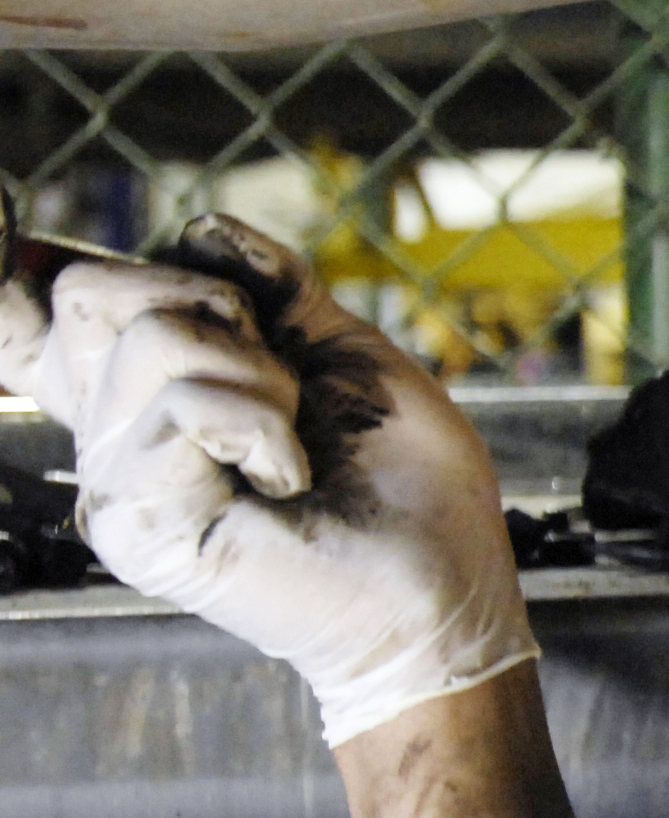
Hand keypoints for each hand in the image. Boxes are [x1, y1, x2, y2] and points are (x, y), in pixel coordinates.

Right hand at [0, 217, 537, 747]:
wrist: (442, 586)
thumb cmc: (409, 485)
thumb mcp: (344, 352)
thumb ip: (274, 289)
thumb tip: (205, 231)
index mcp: (155, 390)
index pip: (78, 296)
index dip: (122, 273)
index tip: (189, 295)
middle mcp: (117, 430)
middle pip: (93, 295)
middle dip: (213, 307)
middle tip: (283, 385)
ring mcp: (117, 476)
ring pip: (149, 339)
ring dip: (261, 380)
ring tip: (296, 444)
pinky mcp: (134, 521)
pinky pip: (178, 406)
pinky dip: (260, 424)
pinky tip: (288, 478)